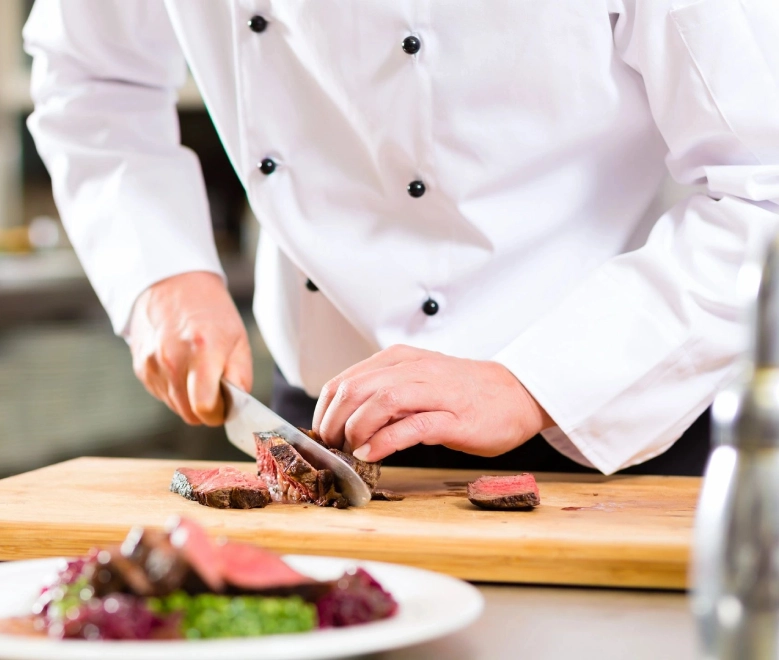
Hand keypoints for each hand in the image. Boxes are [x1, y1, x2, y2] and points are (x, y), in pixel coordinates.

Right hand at [128, 271, 251, 425]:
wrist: (172, 284)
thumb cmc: (211, 311)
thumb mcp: (238, 338)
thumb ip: (241, 376)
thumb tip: (237, 406)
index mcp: (203, 351)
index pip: (204, 407)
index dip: (219, 413)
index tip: (225, 406)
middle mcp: (173, 360)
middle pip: (190, 413)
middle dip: (206, 408)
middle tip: (216, 388)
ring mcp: (152, 365)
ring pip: (175, 407)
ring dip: (189, 399)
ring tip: (198, 370)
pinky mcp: (141, 368)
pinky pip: (162, 394)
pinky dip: (175, 388)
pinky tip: (182, 365)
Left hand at [311, 345, 552, 461]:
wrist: (516, 394)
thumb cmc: (463, 392)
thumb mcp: (417, 381)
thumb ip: (385, 393)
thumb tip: (344, 420)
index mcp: (400, 360)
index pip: (346, 380)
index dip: (325, 411)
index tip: (322, 434)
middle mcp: (414, 370)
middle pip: (356, 390)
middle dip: (334, 423)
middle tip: (332, 447)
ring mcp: (435, 392)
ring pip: (381, 402)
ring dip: (356, 430)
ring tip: (350, 450)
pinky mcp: (454, 418)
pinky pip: (411, 427)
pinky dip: (385, 441)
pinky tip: (372, 454)